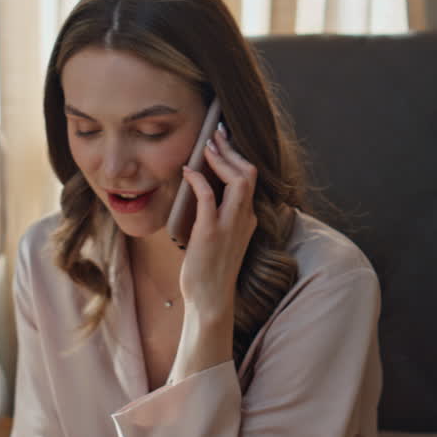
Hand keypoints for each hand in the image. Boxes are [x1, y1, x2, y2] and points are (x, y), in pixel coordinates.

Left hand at [173, 122, 257, 373]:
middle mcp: (244, 219)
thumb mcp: (219, 240)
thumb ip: (216, 216)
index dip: (236, 157)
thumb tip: (198, 191)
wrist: (210, 301)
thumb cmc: (209, 272)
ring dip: (221, 159)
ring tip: (206, 146)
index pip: (249, 179)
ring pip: (238, 180)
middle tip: (215, 134)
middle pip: (248, 173)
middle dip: (231, 150)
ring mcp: (230, 226)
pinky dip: (199, 180)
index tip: (222, 142)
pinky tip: (187, 171)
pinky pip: (209, 197)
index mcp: (247, 220)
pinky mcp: (211, 233)